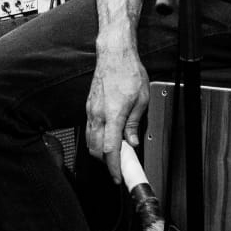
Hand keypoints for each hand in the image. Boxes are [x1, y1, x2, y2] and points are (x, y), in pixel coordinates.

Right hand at [86, 40, 150, 181]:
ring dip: (100, 151)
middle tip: (119, 164)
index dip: (113, 167)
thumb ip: (134, 123)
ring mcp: (91, 111)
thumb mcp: (141, 99)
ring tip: (115, 151)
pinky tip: (107, 137)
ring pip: (90, 141)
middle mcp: (98, 115)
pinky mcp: (89, 107)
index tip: (118, 176)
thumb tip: (131, 141)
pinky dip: (96, 139)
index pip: (109, 150)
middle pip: (96, 150)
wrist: (114, 54)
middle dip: (106, 162)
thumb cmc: (128, 71)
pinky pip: (89, 130)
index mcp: (113, 115)